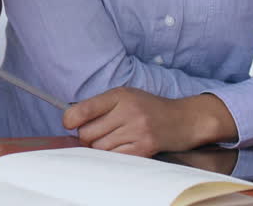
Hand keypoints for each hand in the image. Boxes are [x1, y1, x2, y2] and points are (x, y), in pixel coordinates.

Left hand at [61, 87, 236, 156]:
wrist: (184, 120)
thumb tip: (70, 120)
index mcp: (120, 95)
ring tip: (115, 139)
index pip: (83, 109)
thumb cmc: (149, 108)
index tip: (68, 123)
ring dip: (101, 148)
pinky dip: (113, 155)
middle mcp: (128, 111)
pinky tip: (123, 147)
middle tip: (99, 133)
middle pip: (87, 134)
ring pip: (99, 148)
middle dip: (87, 137)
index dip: (70, 119)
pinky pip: (114, 157)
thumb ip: (100, 105)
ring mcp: (137, 130)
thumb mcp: (126, 96)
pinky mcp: (144, 148)